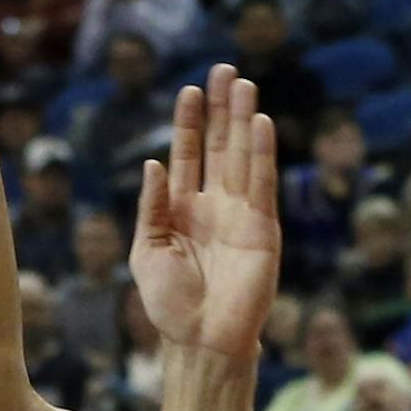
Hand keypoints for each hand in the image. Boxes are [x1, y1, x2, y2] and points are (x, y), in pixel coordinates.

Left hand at [130, 65, 280, 355]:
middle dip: (222, 110)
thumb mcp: (147, 250)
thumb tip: (154, 162)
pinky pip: (262, 185)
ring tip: (243, 85)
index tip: (189, 90)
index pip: (190, 156)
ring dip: (244, 121)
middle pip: (221, 147)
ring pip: (244, 157)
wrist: (200, 339)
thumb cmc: (168, 303)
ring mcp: (241, 215)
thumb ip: (152, 206)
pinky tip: (260, 124)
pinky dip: (263, 154)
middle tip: (224, 70)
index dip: (190, 124)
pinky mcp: (263, 229)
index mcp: (184, 209)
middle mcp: (215, 206)